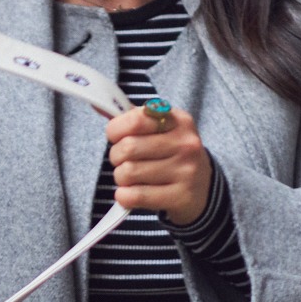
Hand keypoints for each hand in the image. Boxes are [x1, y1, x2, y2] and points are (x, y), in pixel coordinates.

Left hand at [106, 103, 212, 225]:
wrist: (203, 189)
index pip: (135, 119)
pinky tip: (130, 194)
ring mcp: (185, 171)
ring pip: (128, 173)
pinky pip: (135, 196)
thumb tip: (98, 104)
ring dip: (120, 178)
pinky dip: (124, 196)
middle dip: (115, 156)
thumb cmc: (172, 155)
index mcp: (178, 120)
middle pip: (127, 148)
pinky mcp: (180, 197)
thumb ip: (131, 119)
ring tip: (130, 178)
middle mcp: (185, 143)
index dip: (115, 130)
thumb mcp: (160, 130)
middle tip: (122, 161)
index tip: (116, 137)